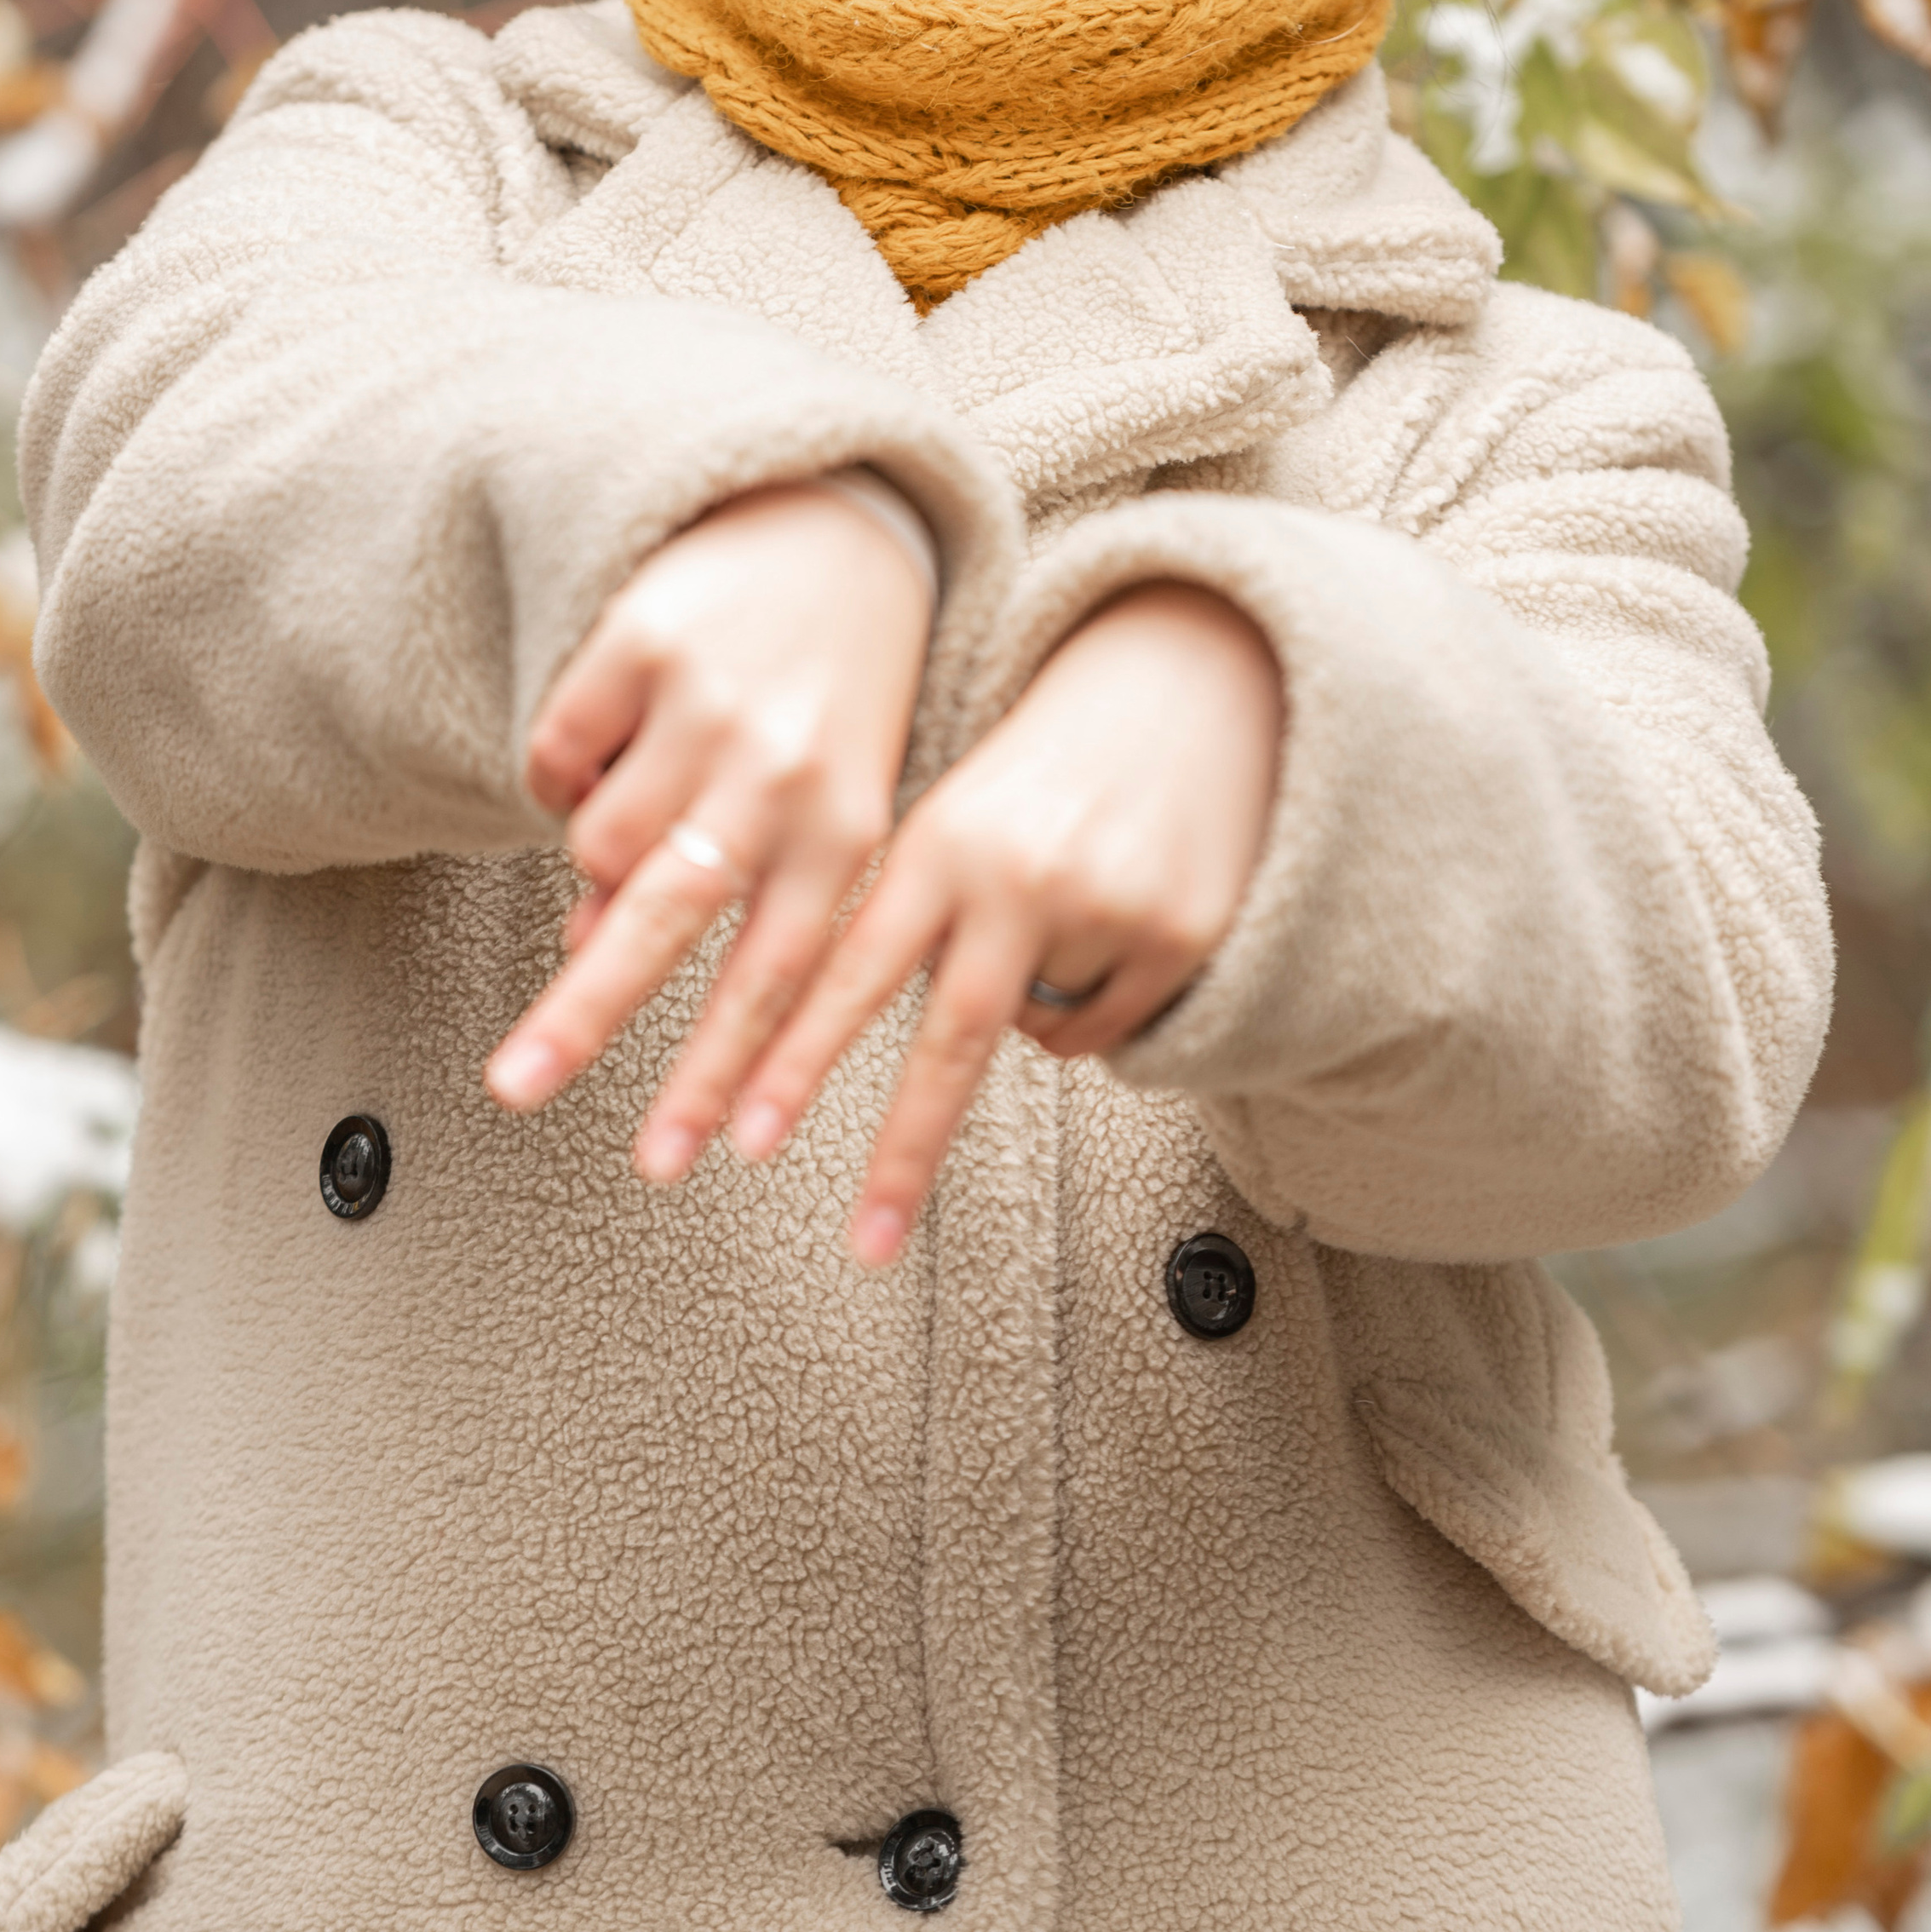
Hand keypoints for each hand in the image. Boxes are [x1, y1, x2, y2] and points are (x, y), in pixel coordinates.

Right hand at [484, 481, 931, 1148]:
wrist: (837, 535)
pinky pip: (558, 753)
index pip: (776, 982)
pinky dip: (563, 771)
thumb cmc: (828, 706)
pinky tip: (607, 745)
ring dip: (593, 857)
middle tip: (512, 1093)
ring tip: (634, 814)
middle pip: (665, 925)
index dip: (725, 1074)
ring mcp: (708, 706)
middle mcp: (779, 774)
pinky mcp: (641, 639)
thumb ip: (742, 896)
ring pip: (596, 840)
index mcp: (844, 833)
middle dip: (584, 1018)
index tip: (686, 1161)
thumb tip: (592, 949)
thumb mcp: (826, 807)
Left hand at [724, 582, 1281, 1266]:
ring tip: (1044, 919)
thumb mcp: (948, 820)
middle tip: (864, 1245)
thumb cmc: (1037, 772)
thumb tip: (801, 1023)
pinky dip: (1084, 1007)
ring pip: (1035, 1031)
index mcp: (935, 841)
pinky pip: (1102, 1030)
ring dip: (1018, 1004)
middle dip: (901, 1153)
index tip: (744, 1140)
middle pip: (948, 1041)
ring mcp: (1102, 905)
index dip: (790, 1060)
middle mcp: (1015, 873)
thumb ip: (890, 913)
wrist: (1186, 686)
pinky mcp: (1177, 934)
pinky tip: (1100, 926)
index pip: (845, 970)